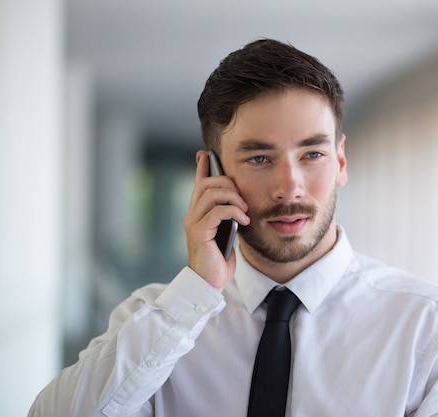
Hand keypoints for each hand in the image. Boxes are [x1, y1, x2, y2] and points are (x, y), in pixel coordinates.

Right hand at [184, 150, 249, 290]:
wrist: (209, 283)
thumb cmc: (219, 259)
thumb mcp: (226, 232)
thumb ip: (227, 216)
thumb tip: (239, 202)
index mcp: (198, 213)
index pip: (198, 184)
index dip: (202, 167)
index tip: (205, 154)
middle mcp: (192, 214)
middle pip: (206, 184)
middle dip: (228, 184)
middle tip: (243, 199)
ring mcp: (194, 223)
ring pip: (211, 194)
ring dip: (233, 198)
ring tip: (245, 210)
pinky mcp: (199, 232)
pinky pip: (217, 211)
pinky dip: (234, 212)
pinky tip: (244, 221)